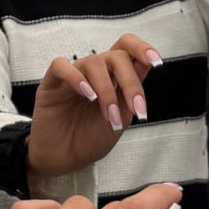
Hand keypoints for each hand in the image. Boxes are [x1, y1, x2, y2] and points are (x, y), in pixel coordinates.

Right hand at [27, 33, 162, 180]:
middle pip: (117, 56)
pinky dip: (76, 78)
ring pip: (94, 61)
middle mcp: (94, 73)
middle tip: (135, 110)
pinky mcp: (51, 84)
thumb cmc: (89, 140)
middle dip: (131, 83)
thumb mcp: (120, 119)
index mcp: (113, 78)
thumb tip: (146, 69)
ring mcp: (73, 76)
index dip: (143, 49)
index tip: (156, 62)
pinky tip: (87, 95)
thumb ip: (131, 96)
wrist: (64, 159)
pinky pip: (61, 66)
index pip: (127, 49)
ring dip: (107, 91)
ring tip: (109, 115)